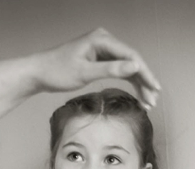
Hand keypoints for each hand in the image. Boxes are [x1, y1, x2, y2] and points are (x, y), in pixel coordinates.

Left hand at [31, 28, 160, 109]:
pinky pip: (119, 69)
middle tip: (153, 100)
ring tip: (148, 101)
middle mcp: (105, 41)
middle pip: (132, 61)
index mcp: (102, 39)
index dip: (145, 73)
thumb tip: (135, 66)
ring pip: (128, 66)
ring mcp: (102, 49)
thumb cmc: (57, 71)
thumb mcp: (85, 73)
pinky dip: (128, 81)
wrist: (39, 72)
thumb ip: (111, 69)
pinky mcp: (99, 58)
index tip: (155, 89)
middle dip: (144, 81)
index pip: (131, 56)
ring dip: (139, 84)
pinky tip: (137, 94)